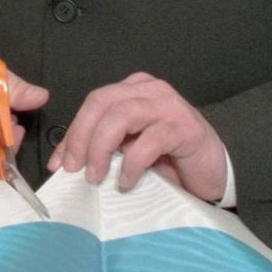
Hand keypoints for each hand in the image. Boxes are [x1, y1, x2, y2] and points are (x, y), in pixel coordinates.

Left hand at [47, 72, 226, 200]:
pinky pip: (149, 141)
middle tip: (74, 169)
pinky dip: (131, 164)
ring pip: (121, 116)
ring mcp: (170, 106)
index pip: (93, 102)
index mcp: (133, 89)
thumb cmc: (169, 160)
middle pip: (102, 102)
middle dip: (81, 137)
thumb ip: (102, 147)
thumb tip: (63, 162)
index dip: (72, 132)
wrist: (214, 171)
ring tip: (96, 176)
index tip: (58, 164)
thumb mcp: (128, 150)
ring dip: (101, 148)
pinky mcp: (185, 129)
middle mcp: (150, 90)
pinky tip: (126, 182)